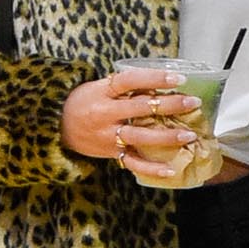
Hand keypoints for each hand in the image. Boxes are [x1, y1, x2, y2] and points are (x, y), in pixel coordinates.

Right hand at [62, 64, 200, 183]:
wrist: (55, 126)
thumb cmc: (83, 102)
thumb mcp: (98, 87)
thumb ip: (124, 87)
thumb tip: (158, 84)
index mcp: (102, 92)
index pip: (130, 81)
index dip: (154, 78)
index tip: (178, 77)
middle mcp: (105, 114)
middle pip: (141, 108)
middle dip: (170, 105)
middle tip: (193, 103)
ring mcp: (108, 136)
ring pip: (141, 136)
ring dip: (167, 136)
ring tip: (189, 135)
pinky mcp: (110, 153)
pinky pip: (133, 163)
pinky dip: (152, 169)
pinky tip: (171, 169)